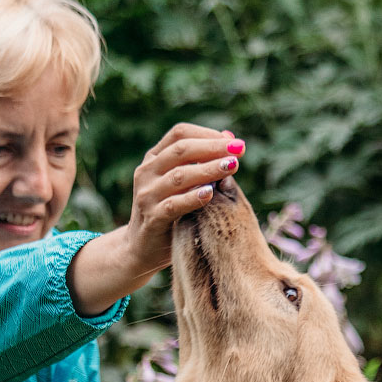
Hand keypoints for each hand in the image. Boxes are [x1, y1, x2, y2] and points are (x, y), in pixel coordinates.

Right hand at [67, 123, 244, 315]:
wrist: (142, 248)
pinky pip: (174, 205)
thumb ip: (202, 162)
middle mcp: (147, 172)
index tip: (234, 142)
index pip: (180, 134)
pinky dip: (192, 198)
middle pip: (181, 150)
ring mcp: (147, 195)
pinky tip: (210, 194)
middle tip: (239, 151)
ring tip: (232, 167)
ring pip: (179, 176)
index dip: (208, 135)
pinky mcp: (152, 218)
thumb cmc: (170, 212)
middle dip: (213, 148)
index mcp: (154, 158)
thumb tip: (231, 138)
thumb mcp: (184, 184)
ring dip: (208, 170)